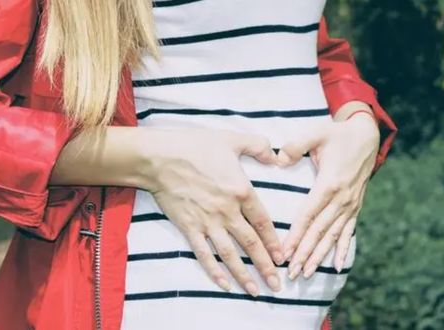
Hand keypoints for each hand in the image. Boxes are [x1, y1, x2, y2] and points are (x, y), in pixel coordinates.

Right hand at [141, 128, 284, 295]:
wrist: (160, 157)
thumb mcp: (232, 140)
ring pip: (230, 254)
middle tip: (276, 284)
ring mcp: (207, 222)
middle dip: (265, 266)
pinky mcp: (189, 227)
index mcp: (241, 191)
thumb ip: (259, 146)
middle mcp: (227, 211)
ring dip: (244, 275)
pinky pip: (204, 254)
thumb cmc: (196, 146)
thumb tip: (276, 157)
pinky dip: (214, 271)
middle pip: (251, 244)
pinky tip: (224, 284)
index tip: (282, 257)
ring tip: (255, 291)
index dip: (274, 242)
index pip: (263, 222)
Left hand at [276, 112, 379, 278]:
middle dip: (305, 253)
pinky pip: (348, 232)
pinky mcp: (355, 206)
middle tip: (292, 272)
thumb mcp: (316, 133)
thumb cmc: (336, 134)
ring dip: (320, 255)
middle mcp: (342, 199)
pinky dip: (343, 249)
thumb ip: (295, 145)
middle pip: (319, 231)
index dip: (296, 235)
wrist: (365, 134)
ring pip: (332, 236)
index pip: (308, 215)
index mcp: (329, 183)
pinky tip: (338, 266)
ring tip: (307, 273)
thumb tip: (278, 159)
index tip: (285, 252)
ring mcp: (350, 204)